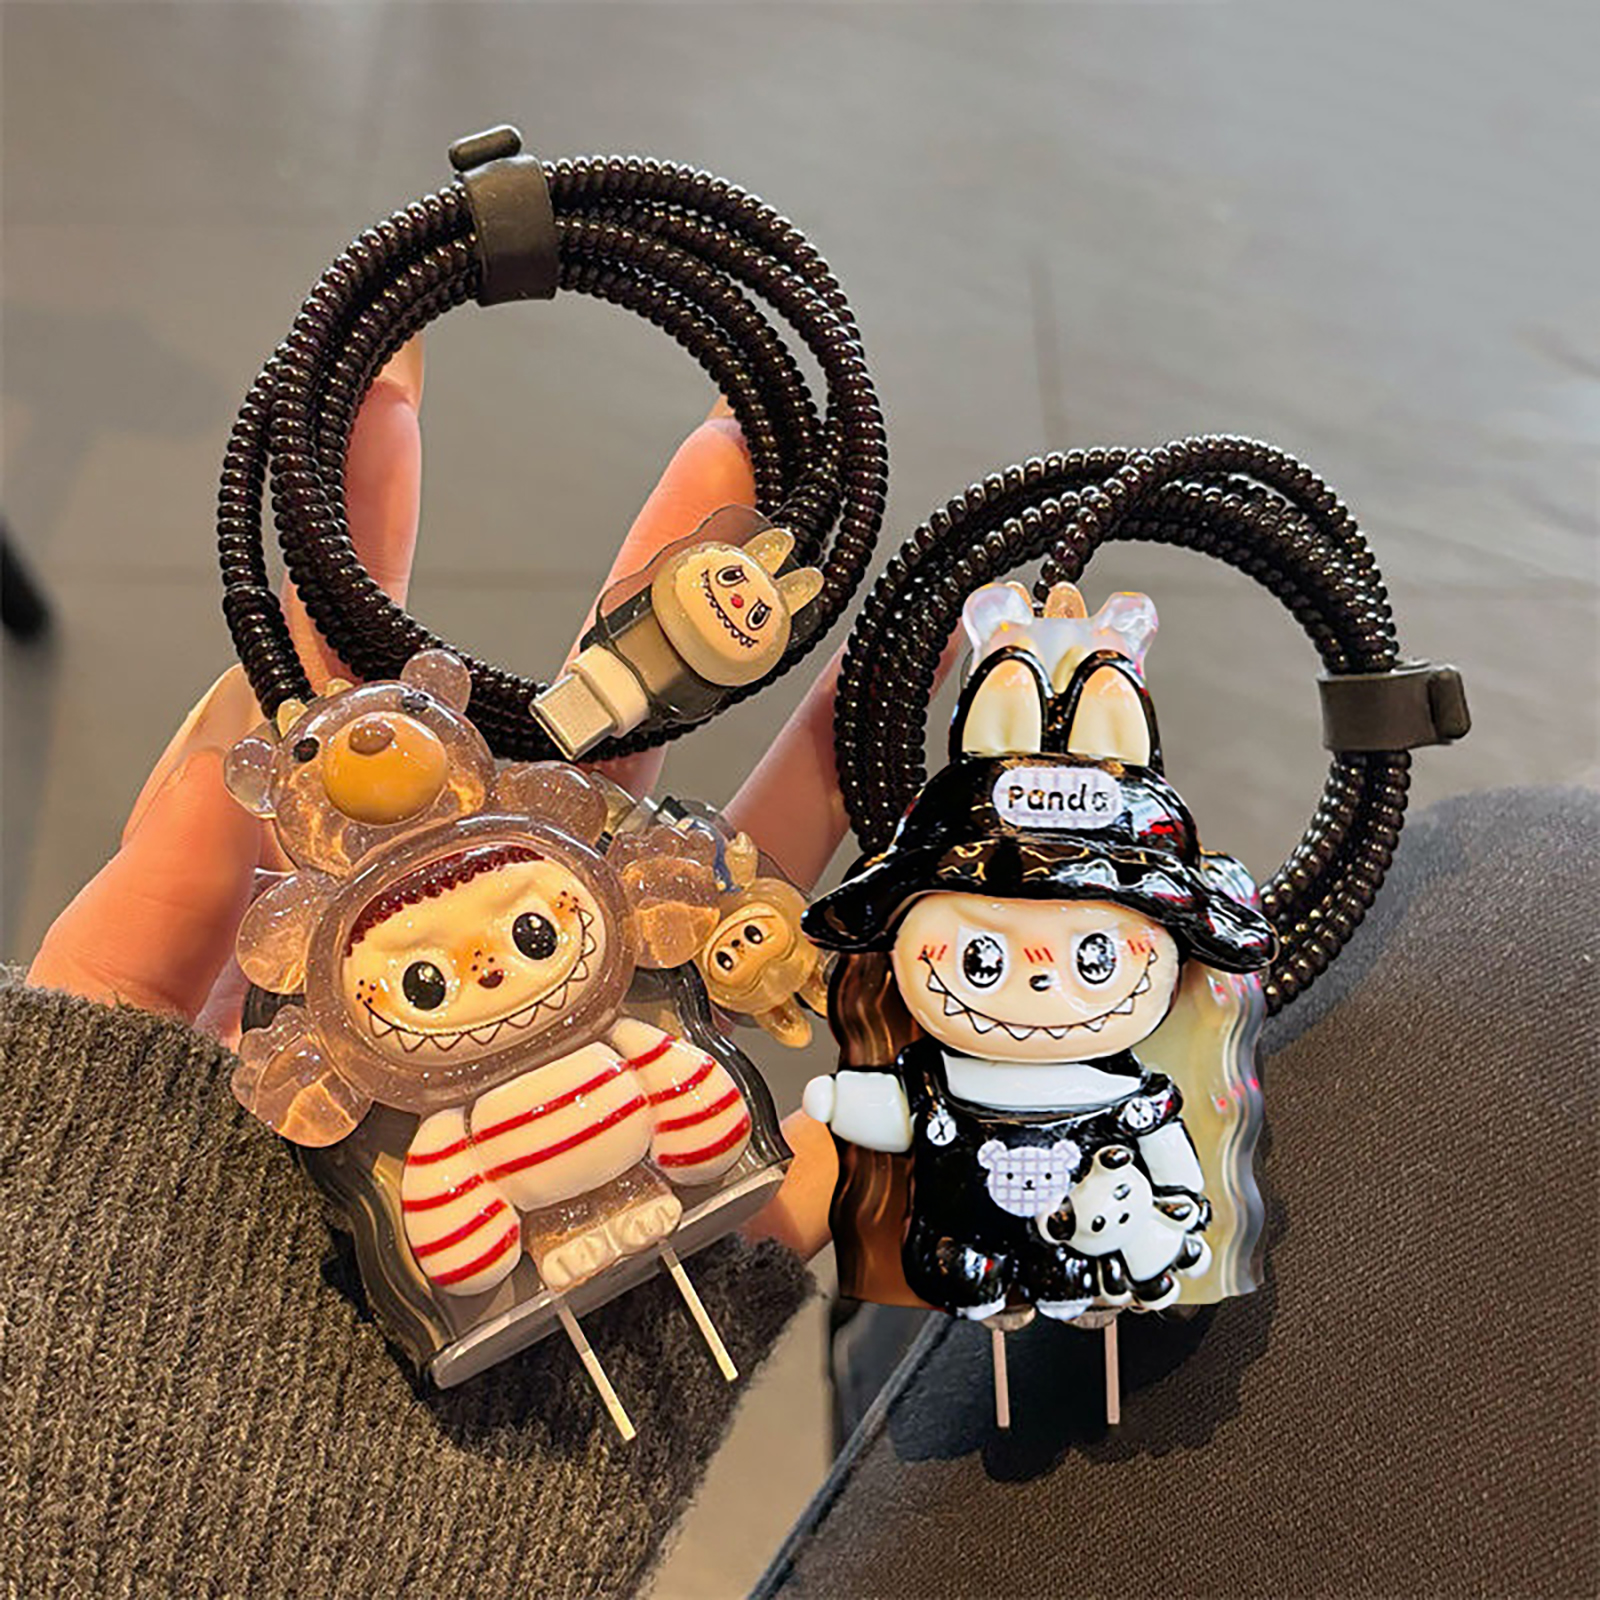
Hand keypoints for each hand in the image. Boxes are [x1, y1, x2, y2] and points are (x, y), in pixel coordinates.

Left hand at [24, 375, 937, 1262]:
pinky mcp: (695, 1193)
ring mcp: (614, 1065)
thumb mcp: (106, 1053)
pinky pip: (806, 1088)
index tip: (400, 394)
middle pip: (605, 765)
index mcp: (360, 919)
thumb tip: (238, 690)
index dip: (383, 548)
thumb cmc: (121, 1274)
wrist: (214, 1505)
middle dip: (675, 612)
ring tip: (891, 638)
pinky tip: (947, 880)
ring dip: (816, 767)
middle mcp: (502, 970)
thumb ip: (168, 888)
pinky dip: (878, 992)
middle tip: (743, 468)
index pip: (392, 706)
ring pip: (734, 896)